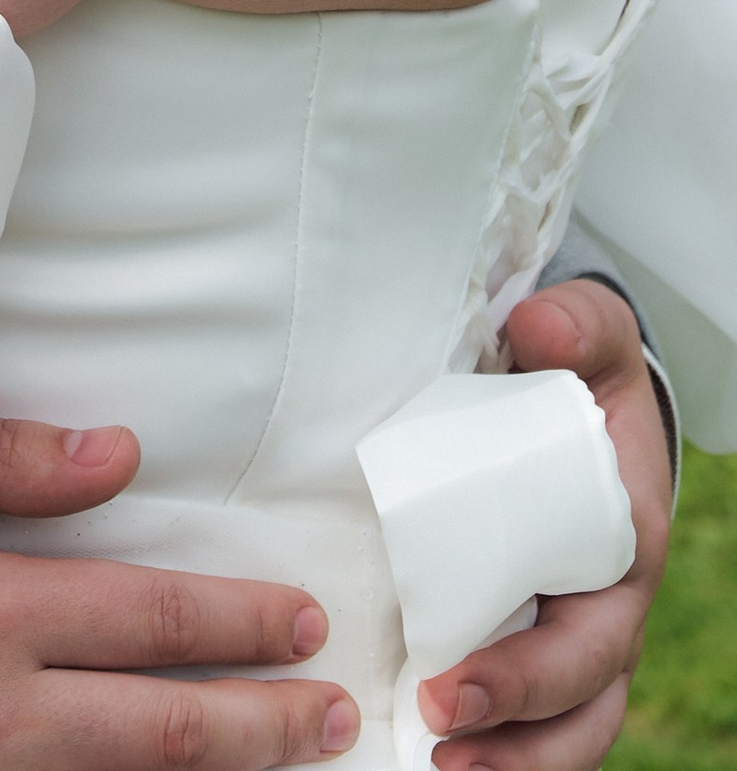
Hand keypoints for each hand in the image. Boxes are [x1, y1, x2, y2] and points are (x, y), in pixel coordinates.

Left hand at [415, 281, 672, 770]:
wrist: (581, 386)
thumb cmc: (585, 370)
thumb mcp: (593, 332)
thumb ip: (576, 322)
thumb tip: (538, 328)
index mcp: (624, 551)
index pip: (589, 642)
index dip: (529, 678)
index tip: (454, 689)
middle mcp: (605, 607)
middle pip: (580, 707)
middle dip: (515, 739)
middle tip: (437, 739)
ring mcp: (570, 626)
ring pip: (566, 731)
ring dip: (511, 763)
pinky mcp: (529, 626)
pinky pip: (531, 712)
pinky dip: (496, 745)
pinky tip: (425, 754)